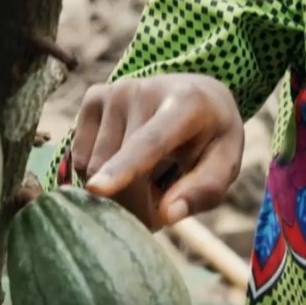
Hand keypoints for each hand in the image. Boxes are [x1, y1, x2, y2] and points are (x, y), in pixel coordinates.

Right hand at [69, 73, 243, 230]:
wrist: (197, 94)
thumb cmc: (211, 136)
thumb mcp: (225, 163)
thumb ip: (203, 190)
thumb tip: (167, 215)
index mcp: (185, 104)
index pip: (150, 141)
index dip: (125, 167)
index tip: (98, 189)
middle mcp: (144, 90)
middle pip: (115, 168)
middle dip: (133, 204)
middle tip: (159, 208)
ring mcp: (114, 91)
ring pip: (92, 168)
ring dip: (116, 191)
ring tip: (147, 179)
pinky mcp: (93, 97)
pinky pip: (79, 158)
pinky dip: (100, 174)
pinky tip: (124, 161)